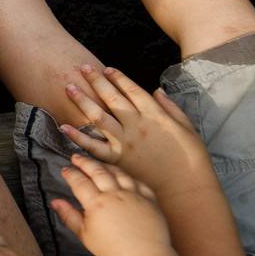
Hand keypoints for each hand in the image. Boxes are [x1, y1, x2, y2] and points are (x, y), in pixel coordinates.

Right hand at [51, 155, 171, 255]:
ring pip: (118, 173)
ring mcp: (134, 195)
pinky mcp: (149, 199)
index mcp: (97, 204)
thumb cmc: (111, 249)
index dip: (71, 174)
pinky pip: (137, 182)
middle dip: (85, 162)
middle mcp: (115, 194)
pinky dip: (127, 176)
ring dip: (105, 166)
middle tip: (76, 157)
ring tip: (97, 164)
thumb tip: (55, 201)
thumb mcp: (85, 235)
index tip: (65, 170)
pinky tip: (122, 176)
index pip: (80, 182)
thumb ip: (69, 216)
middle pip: (98, 172)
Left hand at [61, 67, 212, 195]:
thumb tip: (157, 90)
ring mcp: (125, 142)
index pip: (132, 90)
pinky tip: (64, 126)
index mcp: (154, 115)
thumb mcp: (187, 127)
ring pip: (98, 117)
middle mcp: (136, 125)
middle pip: (112, 98)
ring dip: (82, 101)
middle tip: (82, 68)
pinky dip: (78, 137)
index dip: (118, 78)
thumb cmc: (190, 158)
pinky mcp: (117, 159)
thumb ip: (171, 107)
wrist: (186, 187)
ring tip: (69, 87)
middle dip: (96, 81)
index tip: (106, 69)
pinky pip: (94, 146)